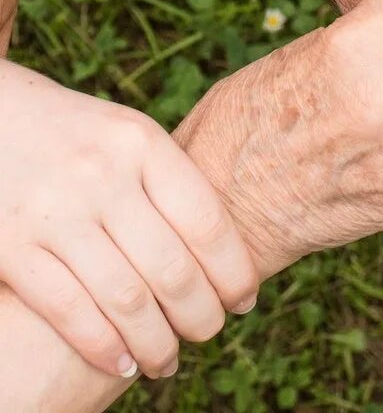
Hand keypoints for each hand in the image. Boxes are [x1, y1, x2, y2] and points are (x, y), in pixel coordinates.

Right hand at [0, 61, 256, 378]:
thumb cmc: (80, 135)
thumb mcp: (130, 136)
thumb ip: (171, 182)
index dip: (234, 271)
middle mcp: (101, 176)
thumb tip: (228, 253)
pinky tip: (123, 361)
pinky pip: (68, 310)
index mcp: (140, 143)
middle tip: (209, 333)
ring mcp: (54, 213)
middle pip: (171, 268)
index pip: (205, 221)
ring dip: (156, 343)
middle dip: (200, 315)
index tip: (245, 300)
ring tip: (168, 362)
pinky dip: (103, 346)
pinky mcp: (12, 246)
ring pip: (125, 299)